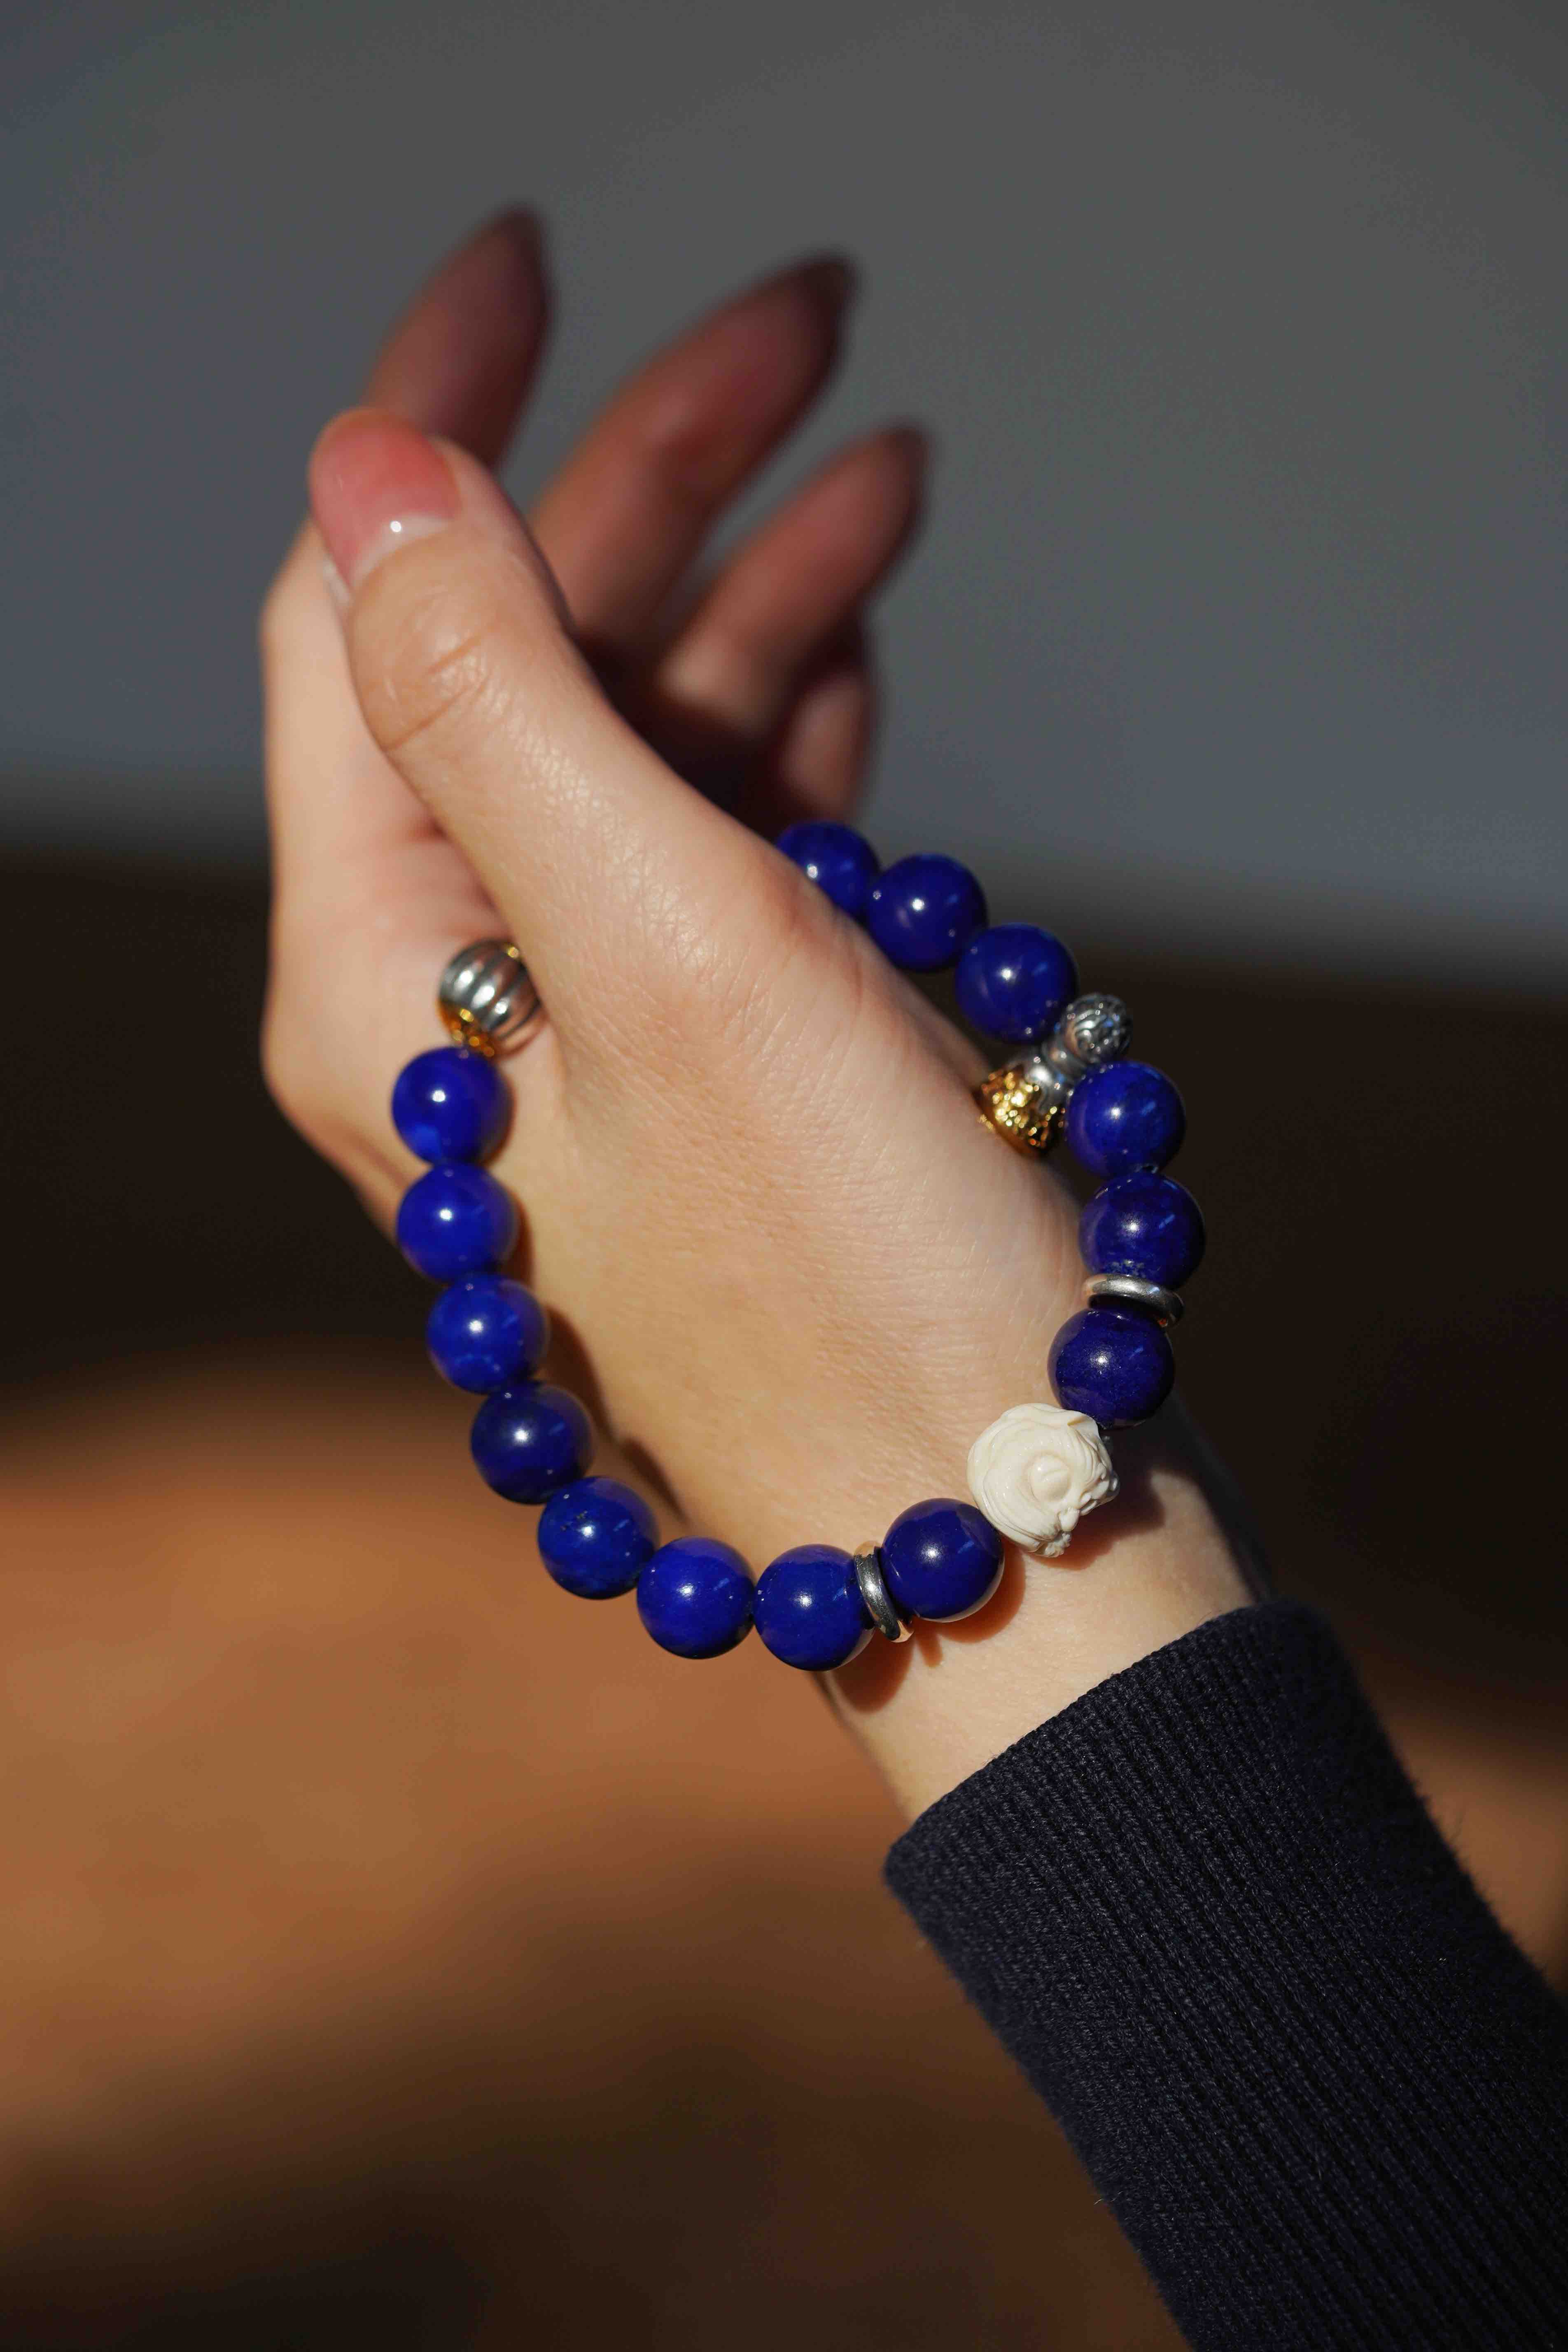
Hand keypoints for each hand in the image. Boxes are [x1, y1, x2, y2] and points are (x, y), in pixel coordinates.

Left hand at [263, 216, 1247, 1816]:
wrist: (997, 1532)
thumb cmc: (855, 1278)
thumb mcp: (668, 946)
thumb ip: (497, 700)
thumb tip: (369, 472)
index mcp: (379, 973)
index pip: (355, 621)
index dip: (435, 423)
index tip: (542, 258)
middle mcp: (452, 1007)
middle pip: (516, 666)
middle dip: (651, 481)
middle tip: (818, 327)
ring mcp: (583, 1043)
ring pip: (636, 749)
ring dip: (749, 598)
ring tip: (889, 471)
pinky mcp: (705, 1076)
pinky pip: (713, 856)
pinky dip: (783, 740)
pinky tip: (854, 650)